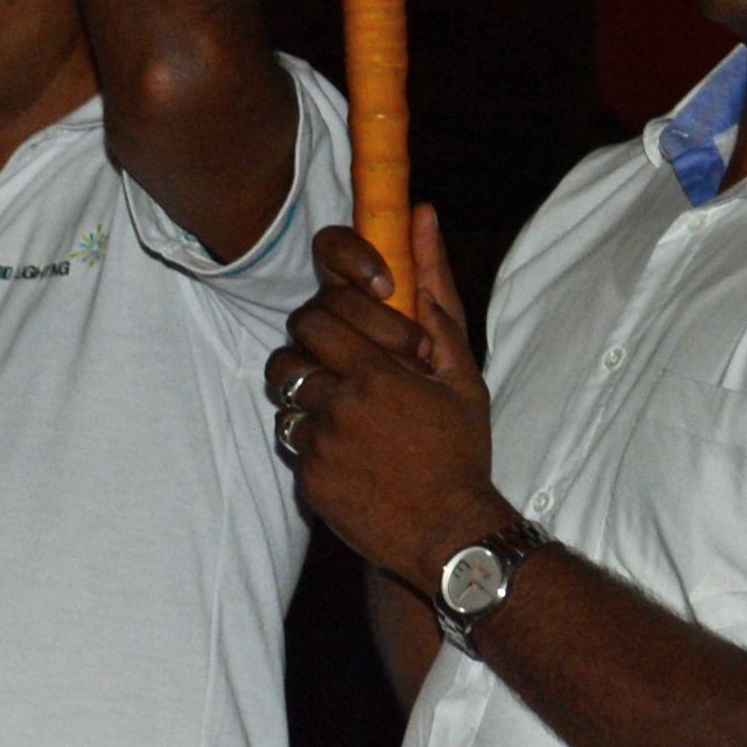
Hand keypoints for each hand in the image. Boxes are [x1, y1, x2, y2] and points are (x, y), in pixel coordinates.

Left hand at [269, 207, 503, 584]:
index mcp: (378, 374)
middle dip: (313, 349)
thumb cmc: (460, 447)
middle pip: (290, 350)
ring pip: (286, 396)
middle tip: (344, 360)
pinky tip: (350, 448)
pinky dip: (313, 435)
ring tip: (348, 405)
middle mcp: (340, 407)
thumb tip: (420, 215)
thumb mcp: (460, 370)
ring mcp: (318, 446)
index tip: (358, 331)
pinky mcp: (306, 481)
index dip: (333, 316)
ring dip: (310, 392)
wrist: (449, 532)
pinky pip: (292, 439)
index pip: (319, 316)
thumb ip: (435, 292)